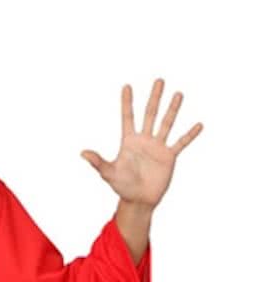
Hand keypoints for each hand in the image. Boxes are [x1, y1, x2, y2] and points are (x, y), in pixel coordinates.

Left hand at [80, 79, 202, 209]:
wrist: (138, 200)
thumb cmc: (122, 186)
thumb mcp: (109, 173)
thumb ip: (98, 162)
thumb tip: (82, 153)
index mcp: (129, 141)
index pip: (127, 117)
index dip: (126, 102)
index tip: (126, 86)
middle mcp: (144, 140)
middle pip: (150, 114)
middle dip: (154, 97)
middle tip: (159, 80)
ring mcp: (158, 147)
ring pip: (166, 124)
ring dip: (172, 109)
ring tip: (178, 94)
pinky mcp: (169, 157)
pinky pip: (181, 143)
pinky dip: (190, 135)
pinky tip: (199, 125)